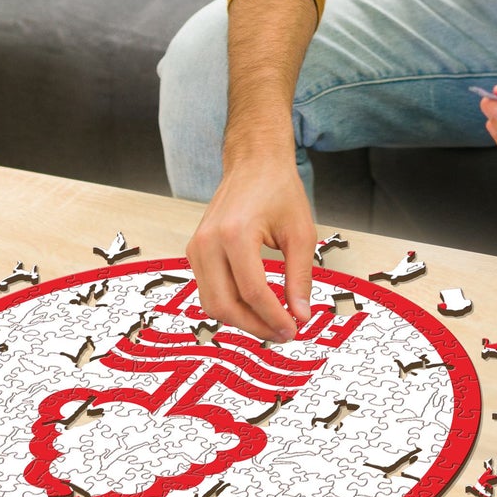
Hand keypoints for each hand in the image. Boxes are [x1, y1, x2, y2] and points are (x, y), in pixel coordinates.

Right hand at [185, 156, 315, 342]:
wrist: (254, 162)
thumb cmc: (278, 189)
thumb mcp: (300, 232)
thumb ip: (300, 277)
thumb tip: (301, 315)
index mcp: (235, 234)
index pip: (252, 292)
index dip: (274, 317)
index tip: (295, 329)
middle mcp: (208, 242)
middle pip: (225, 305)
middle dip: (255, 326)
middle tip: (283, 333)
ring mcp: (197, 247)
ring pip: (212, 303)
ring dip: (242, 320)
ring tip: (271, 322)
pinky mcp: (195, 251)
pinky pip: (209, 290)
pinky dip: (230, 304)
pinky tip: (255, 306)